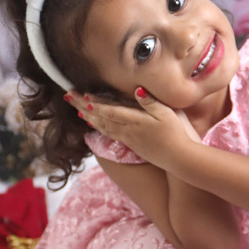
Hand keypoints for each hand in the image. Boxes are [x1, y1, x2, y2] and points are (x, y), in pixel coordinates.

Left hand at [67, 87, 191, 167]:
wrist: (180, 158)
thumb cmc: (177, 133)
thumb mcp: (167, 113)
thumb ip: (150, 102)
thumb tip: (136, 90)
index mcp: (135, 120)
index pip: (110, 110)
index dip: (95, 102)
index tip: (81, 95)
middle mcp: (128, 130)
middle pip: (100, 117)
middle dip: (83, 107)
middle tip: (68, 97)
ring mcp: (129, 139)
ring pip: (103, 127)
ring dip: (89, 118)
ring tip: (78, 111)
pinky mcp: (132, 145)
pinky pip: (110, 135)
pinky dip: (99, 128)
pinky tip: (96, 126)